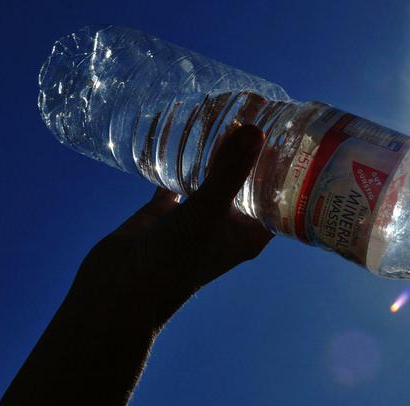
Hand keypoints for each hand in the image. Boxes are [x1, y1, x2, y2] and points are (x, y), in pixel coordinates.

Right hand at [72, 125, 273, 330]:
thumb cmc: (171, 264)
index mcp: (250, 234)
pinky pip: (178, 177)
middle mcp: (228, 225)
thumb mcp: (206, 214)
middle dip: (255, 151)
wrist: (115, 294)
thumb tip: (256, 129)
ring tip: (228, 110)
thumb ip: (229, 173)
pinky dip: (181, 157)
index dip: (291, 167)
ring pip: (215, 176)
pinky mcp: (166, 212)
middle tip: (262, 108)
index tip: (295, 130)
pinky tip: (183, 129)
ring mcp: (197, 217)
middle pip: (249, 180)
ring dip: (220, 150)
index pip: (282, 196)